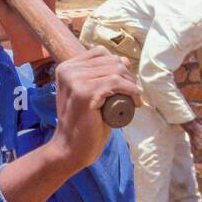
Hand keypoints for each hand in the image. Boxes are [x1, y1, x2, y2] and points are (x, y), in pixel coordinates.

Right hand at [46, 46, 141, 169]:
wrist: (71, 148)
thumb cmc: (84, 123)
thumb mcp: (91, 93)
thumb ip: (102, 76)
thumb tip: (123, 59)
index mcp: (66, 67)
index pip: (100, 53)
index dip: (117, 66)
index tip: (124, 85)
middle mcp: (68, 70)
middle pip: (111, 61)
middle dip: (127, 77)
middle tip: (131, 96)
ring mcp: (74, 80)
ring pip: (116, 71)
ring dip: (131, 85)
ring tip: (133, 100)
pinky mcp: (84, 92)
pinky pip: (117, 83)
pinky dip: (132, 92)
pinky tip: (135, 102)